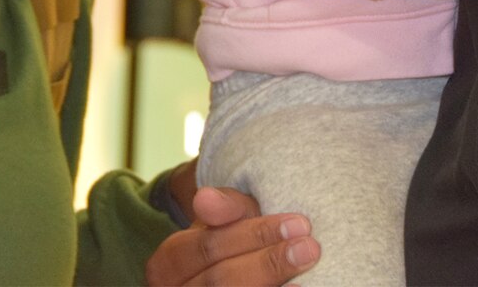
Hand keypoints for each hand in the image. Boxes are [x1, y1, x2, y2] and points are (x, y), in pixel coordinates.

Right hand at [145, 186, 318, 285]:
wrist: (228, 265)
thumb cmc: (231, 240)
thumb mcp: (227, 218)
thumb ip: (223, 207)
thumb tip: (205, 199)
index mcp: (166, 264)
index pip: (208, 247)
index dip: (253, 235)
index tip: (297, 224)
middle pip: (220, 282)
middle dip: (268, 263)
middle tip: (310, 247)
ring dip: (272, 286)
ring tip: (307, 277)